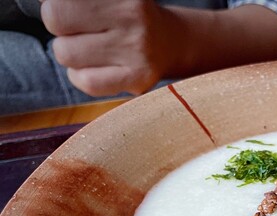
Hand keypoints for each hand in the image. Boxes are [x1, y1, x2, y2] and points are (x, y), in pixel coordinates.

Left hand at [40, 0, 171, 95]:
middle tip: (81, 27)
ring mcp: (137, 50)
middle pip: (55, 19)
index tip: (73, 9)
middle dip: (60, 24)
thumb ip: (73, 0)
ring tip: (92, 47)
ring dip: (70, 52)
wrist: (169, 42)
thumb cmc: (126, 14)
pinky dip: (82, 76)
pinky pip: (86, 81)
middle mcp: (132, 16)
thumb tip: (41, 4)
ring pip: (66, 53)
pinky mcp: (138, 78)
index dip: (56, 3)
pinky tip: (97, 67)